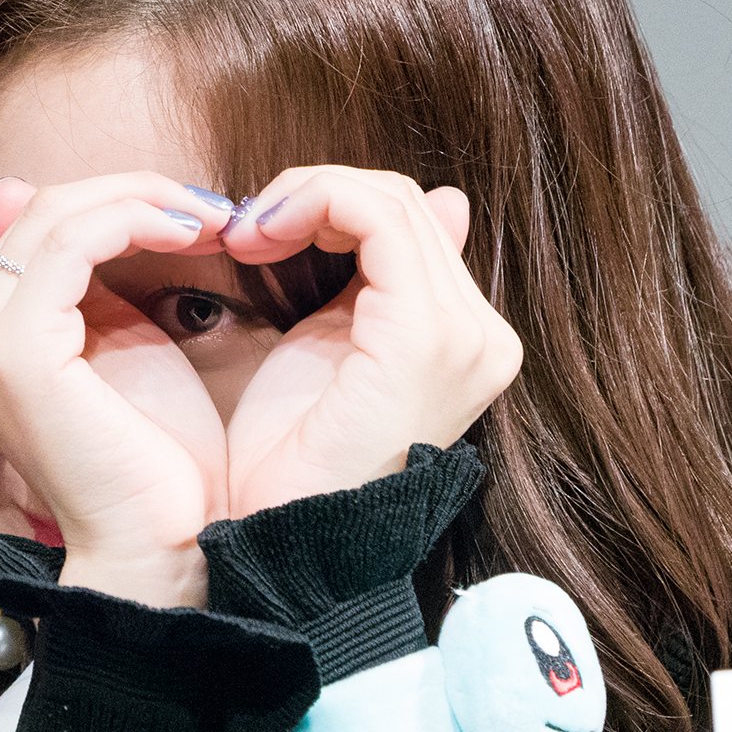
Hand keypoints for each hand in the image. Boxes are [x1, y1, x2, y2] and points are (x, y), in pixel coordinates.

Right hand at [0, 174, 237, 606]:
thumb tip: (46, 192)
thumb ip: (88, 273)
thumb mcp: (117, 340)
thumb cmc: (154, 458)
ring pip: (54, 216)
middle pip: (40, 211)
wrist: (163, 541)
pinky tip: (189, 233)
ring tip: (209, 216)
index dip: (116, 202)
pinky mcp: (14, 351)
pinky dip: (135, 221)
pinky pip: (72, 244)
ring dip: (142, 200)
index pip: (35, 227)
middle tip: (208, 205)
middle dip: (133, 192)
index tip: (192, 212)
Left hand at [217, 167, 522, 516]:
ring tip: (251, 235)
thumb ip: (377, 277)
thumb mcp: (337, 345)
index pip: (412, 221)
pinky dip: (314, 202)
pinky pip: (375, 218)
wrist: (281, 536)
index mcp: (466, 337)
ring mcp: (463, 335)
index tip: (261, 231)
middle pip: (404, 202)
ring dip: (307, 196)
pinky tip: (262, 235)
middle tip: (248, 228)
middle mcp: (483, 334)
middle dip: (316, 194)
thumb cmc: (293, 456)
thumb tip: (448, 204)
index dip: (332, 203)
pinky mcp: (423, 335)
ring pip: (390, 200)